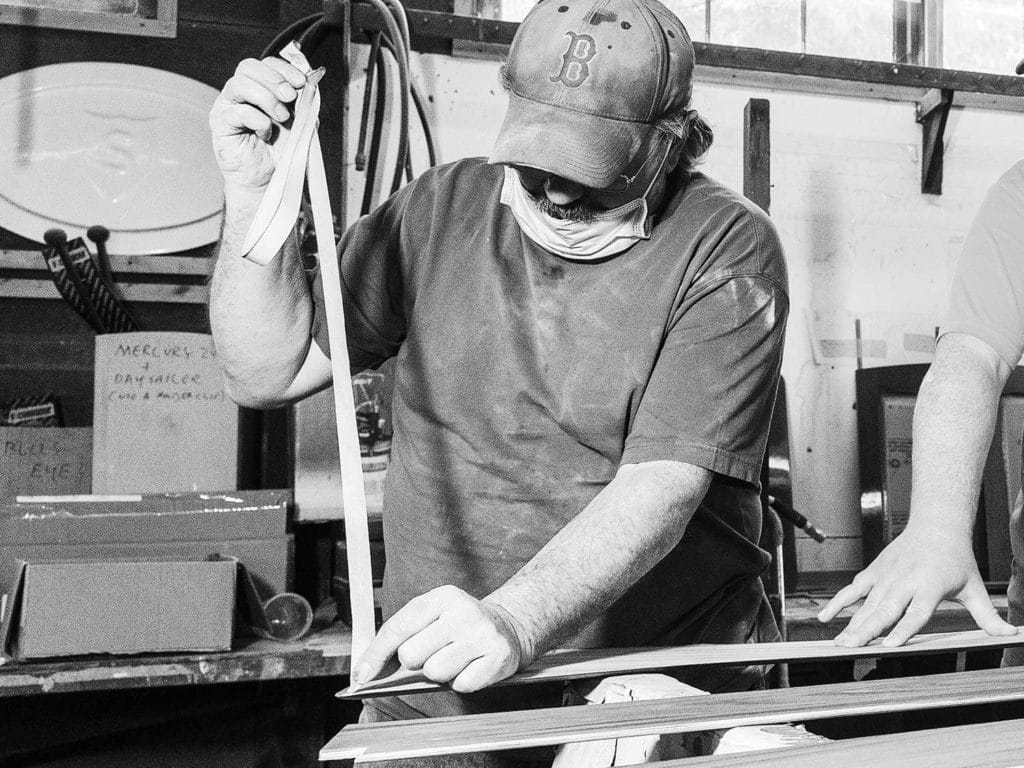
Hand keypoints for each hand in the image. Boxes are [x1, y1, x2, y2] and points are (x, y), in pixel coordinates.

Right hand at [209, 56, 309, 195]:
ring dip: (266, 98)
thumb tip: (311, 85)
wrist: (269, 179)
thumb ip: (304, 102)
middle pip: (249, 67)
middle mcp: (241, 93)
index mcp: (260, 87)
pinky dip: (257, 120)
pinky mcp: (220, 123)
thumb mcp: (300, 122)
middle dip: (274, 80)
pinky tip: (265, 133)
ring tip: (282, 117)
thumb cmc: (281, 151)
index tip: (302, 81)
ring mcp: (228, 106)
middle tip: (290, 97)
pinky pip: (236, 111)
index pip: (267, 64)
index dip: (284, 68)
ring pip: (240, 84)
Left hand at [351, 585, 530, 692]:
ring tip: (454, 659)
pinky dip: (462, 682)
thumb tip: (368, 669)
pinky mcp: (497, 657)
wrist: (509, 626)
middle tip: (433, 653)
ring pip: (435, 672)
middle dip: (416, 661)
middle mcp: (463, 612)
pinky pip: (461, 685)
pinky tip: (470, 666)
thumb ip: (404, 635)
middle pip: (412, 655)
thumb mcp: (434, 616)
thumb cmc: (461, 625)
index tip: (362, 675)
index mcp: (442, 597)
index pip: (399, 627)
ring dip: (440, 673)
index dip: (376, 654)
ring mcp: (482, 634)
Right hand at [817, 527, 1016, 646]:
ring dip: (851, 623)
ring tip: (839, 642)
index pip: (915, 613)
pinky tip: (825, 619)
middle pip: (884, 611)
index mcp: (929, 587)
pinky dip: (837, 603)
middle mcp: (904, 582)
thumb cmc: (956, 560)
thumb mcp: (975, 589)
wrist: (935, 526)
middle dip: (866, 631)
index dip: (902, 630)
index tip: (889, 646)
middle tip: (851, 648)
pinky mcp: (873, 572)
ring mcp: (886, 577)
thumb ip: (988, 617)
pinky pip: (852, 590)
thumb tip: (1012, 635)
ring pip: (865, 604)